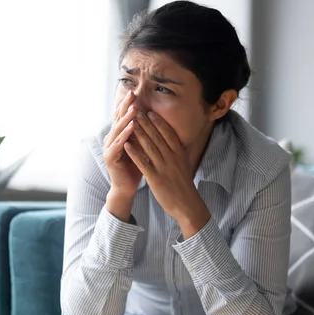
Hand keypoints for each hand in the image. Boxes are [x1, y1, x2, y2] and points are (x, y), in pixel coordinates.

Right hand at [103, 92, 141, 199]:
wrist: (126, 187)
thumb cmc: (135, 167)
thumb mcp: (140, 147)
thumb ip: (141, 134)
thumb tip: (151, 118)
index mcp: (118, 136)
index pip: (123, 116)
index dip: (128, 104)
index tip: (135, 92)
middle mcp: (111, 139)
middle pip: (118, 119)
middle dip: (125, 106)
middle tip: (132, 93)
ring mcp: (109, 147)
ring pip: (118, 129)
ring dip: (126, 118)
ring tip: (133, 108)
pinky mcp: (110, 157)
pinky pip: (119, 143)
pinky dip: (125, 134)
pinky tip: (132, 127)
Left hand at [124, 111, 210, 237]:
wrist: (187, 204)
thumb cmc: (183, 185)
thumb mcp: (183, 165)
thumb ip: (177, 153)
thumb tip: (173, 141)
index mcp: (179, 154)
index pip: (168, 134)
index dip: (159, 122)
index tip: (150, 112)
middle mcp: (172, 158)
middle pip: (157, 136)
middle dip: (146, 122)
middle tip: (137, 111)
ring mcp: (163, 167)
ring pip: (149, 146)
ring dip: (139, 133)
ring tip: (130, 122)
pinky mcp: (155, 178)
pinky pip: (143, 163)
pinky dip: (134, 153)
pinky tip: (127, 145)